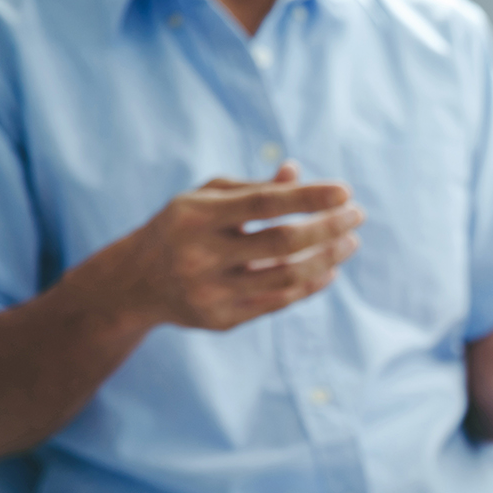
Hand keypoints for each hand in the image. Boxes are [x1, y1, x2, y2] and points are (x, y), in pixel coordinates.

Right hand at [90, 162, 363, 332]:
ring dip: (329, 258)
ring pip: (287, 276)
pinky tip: (330, 269)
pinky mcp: (221, 319)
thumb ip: (251, 188)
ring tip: (350, 242)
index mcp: (195, 216)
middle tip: (358, 216)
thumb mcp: (205, 200)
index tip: (345, 192)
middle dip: (329, 228)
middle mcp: (199, 254)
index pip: (263, 203)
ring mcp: (210, 291)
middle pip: (282, 242)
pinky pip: (280, 301)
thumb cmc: (181, 228)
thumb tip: (298, 173)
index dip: (308, 197)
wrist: (134, 283)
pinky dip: (311, 284)